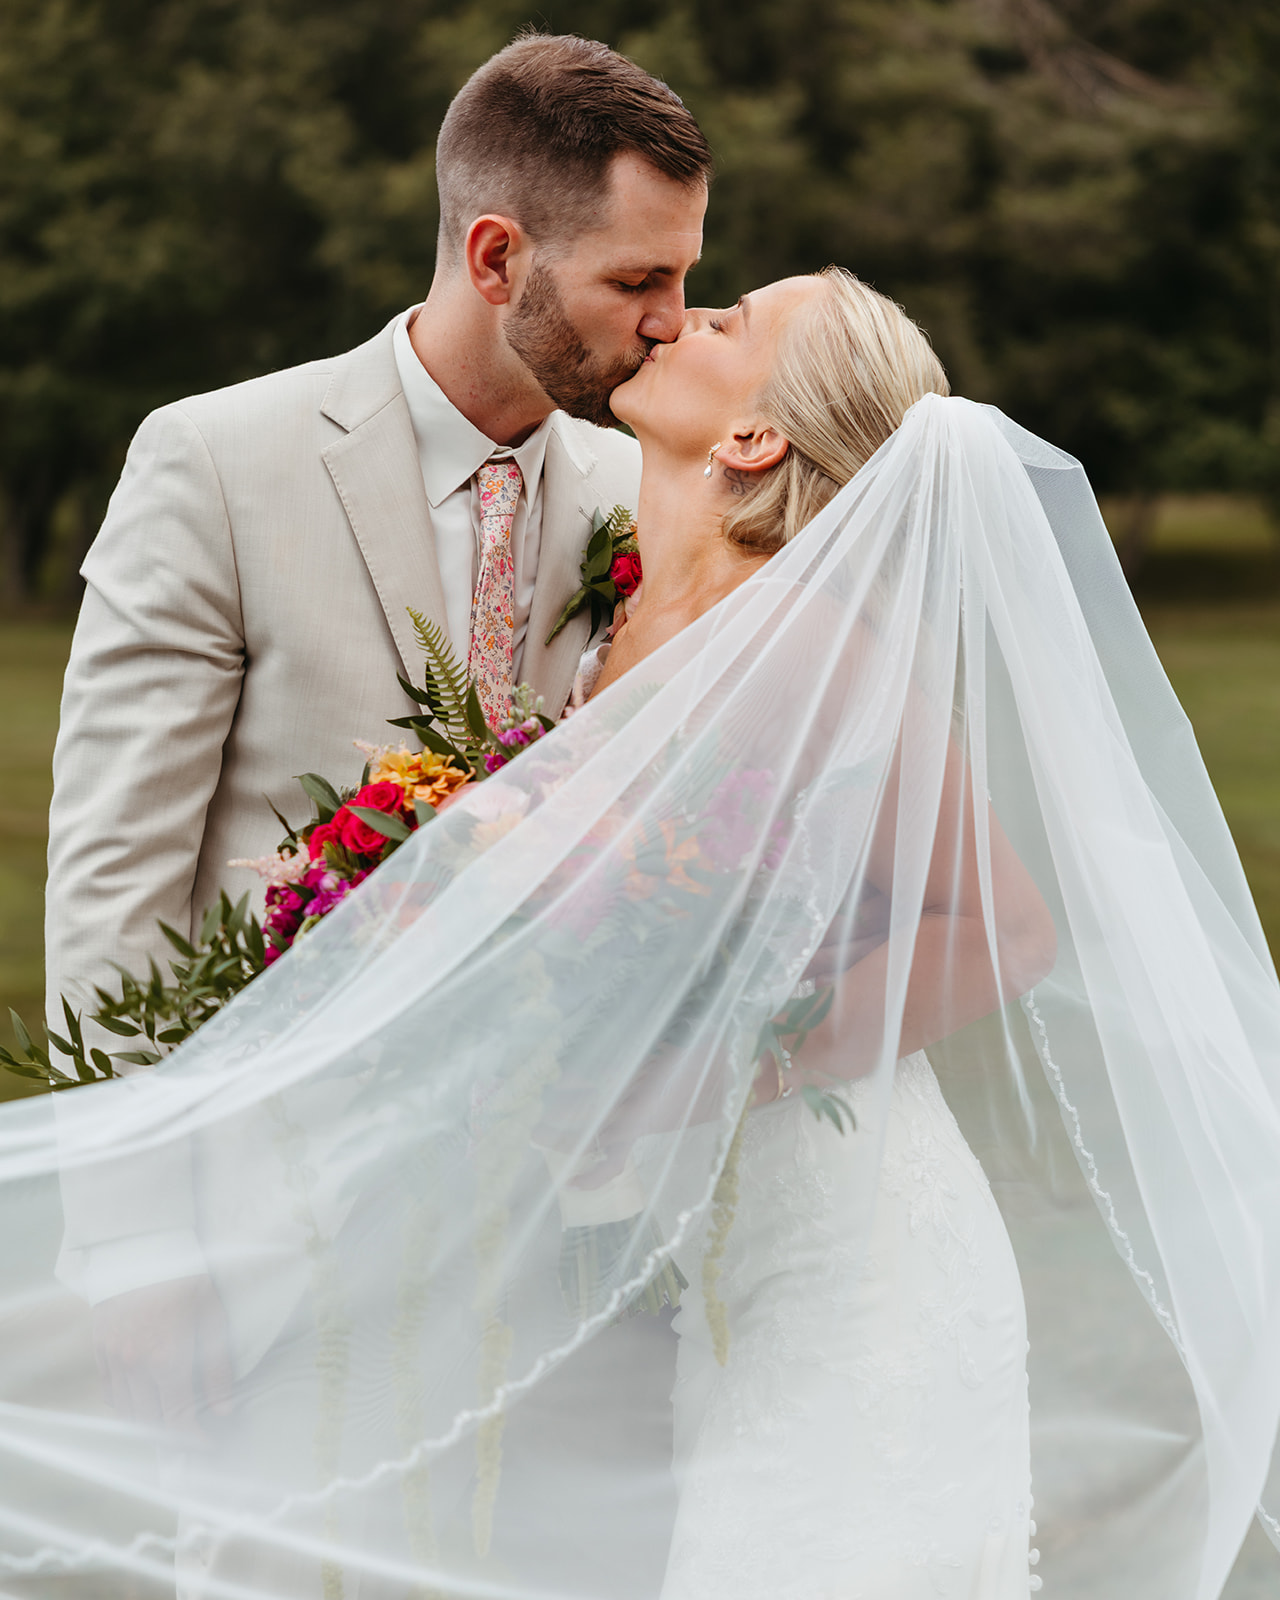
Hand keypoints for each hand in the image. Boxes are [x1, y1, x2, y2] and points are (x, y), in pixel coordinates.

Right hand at [90, 1274, 233, 1433]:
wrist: (141, 1246)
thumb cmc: (186, 1276)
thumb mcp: (213, 1316)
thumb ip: (217, 1369)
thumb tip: (224, 1410)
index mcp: (167, 1360)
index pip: (178, 1419)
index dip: (193, 1438)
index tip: (208, 1445)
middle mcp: (135, 1367)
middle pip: (150, 1421)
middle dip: (171, 1436)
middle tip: (190, 1438)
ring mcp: (112, 1358)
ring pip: (126, 1410)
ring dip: (147, 1423)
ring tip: (168, 1424)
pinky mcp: (99, 1347)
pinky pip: (109, 1390)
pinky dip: (125, 1404)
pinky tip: (141, 1401)